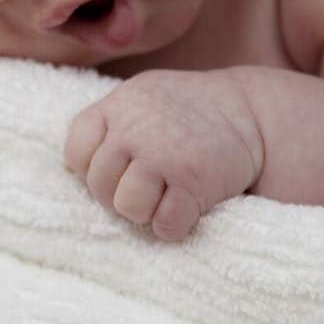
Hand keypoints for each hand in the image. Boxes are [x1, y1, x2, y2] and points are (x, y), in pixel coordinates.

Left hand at [64, 69, 263, 240]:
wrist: (251, 110)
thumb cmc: (189, 110)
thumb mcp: (143, 97)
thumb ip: (110, 123)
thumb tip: (73, 168)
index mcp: (119, 105)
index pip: (76, 150)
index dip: (90, 169)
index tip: (116, 170)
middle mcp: (136, 129)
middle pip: (99, 183)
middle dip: (116, 195)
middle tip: (145, 188)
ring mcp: (164, 156)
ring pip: (127, 206)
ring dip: (142, 213)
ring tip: (162, 199)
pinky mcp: (194, 183)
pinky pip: (165, 223)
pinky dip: (173, 226)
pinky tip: (184, 211)